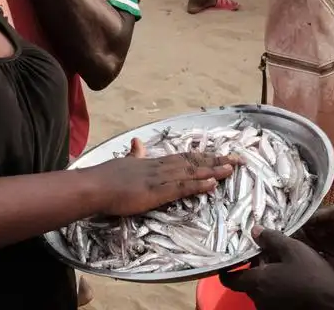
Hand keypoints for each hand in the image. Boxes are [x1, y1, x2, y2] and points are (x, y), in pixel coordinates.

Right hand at [89, 138, 235, 216]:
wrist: (95, 186)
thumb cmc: (106, 178)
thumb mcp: (123, 162)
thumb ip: (134, 155)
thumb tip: (137, 142)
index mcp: (154, 162)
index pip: (184, 157)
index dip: (204, 157)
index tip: (220, 155)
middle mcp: (161, 167)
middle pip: (194, 162)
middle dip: (217, 161)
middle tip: (239, 159)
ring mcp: (160, 179)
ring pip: (192, 172)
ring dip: (214, 170)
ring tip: (233, 168)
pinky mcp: (157, 192)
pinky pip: (182, 187)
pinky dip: (199, 185)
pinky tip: (213, 183)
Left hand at [220, 228, 333, 309]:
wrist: (332, 301)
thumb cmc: (310, 273)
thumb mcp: (292, 249)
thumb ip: (270, 239)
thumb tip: (253, 230)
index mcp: (257, 282)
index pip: (230, 280)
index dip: (226, 272)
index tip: (226, 263)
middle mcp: (259, 299)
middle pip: (247, 284)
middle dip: (253, 271)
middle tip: (265, 256)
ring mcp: (271, 308)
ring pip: (261, 292)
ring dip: (265, 280)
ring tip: (280, 266)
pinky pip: (272, 299)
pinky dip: (274, 289)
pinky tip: (289, 279)